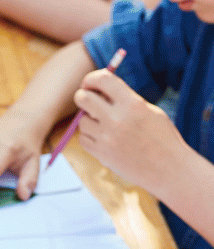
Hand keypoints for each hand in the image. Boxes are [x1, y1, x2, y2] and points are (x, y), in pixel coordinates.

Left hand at [73, 67, 185, 192]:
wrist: (168, 169)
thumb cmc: (161, 137)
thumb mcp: (150, 111)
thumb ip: (125, 100)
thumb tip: (100, 90)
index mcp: (132, 104)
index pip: (103, 80)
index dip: (91, 79)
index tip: (90, 83)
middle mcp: (116, 119)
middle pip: (83, 98)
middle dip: (83, 96)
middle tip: (88, 100)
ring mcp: (106, 138)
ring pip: (81, 121)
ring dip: (89, 120)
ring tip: (104, 125)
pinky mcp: (100, 154)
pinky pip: (83, 139)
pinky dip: (89, 137)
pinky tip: (103, 139)